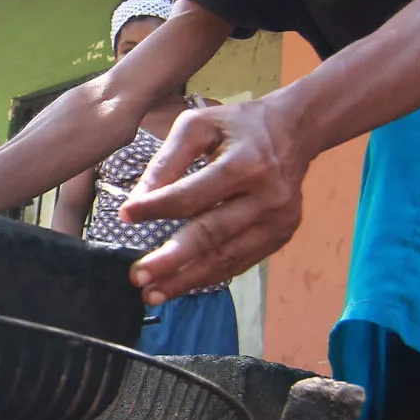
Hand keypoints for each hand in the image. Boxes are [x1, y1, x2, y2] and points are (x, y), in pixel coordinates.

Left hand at [118, 99, 308, 301]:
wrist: (294, 131)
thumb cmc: (238, 125)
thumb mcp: (199, 126)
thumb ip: (168, 161)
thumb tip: (138, 201)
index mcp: (247, 164)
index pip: (193, 195)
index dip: (156, 208)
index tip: (125, 216)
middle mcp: (267, 196)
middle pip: (212, 235)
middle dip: (171, 260)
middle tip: (138, 278)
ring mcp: (278, 220)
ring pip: (227, 257)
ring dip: (187, 279)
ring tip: (153, 294)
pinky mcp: (281, 235)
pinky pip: (241, 261)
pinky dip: (210, 275)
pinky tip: (182, 284)